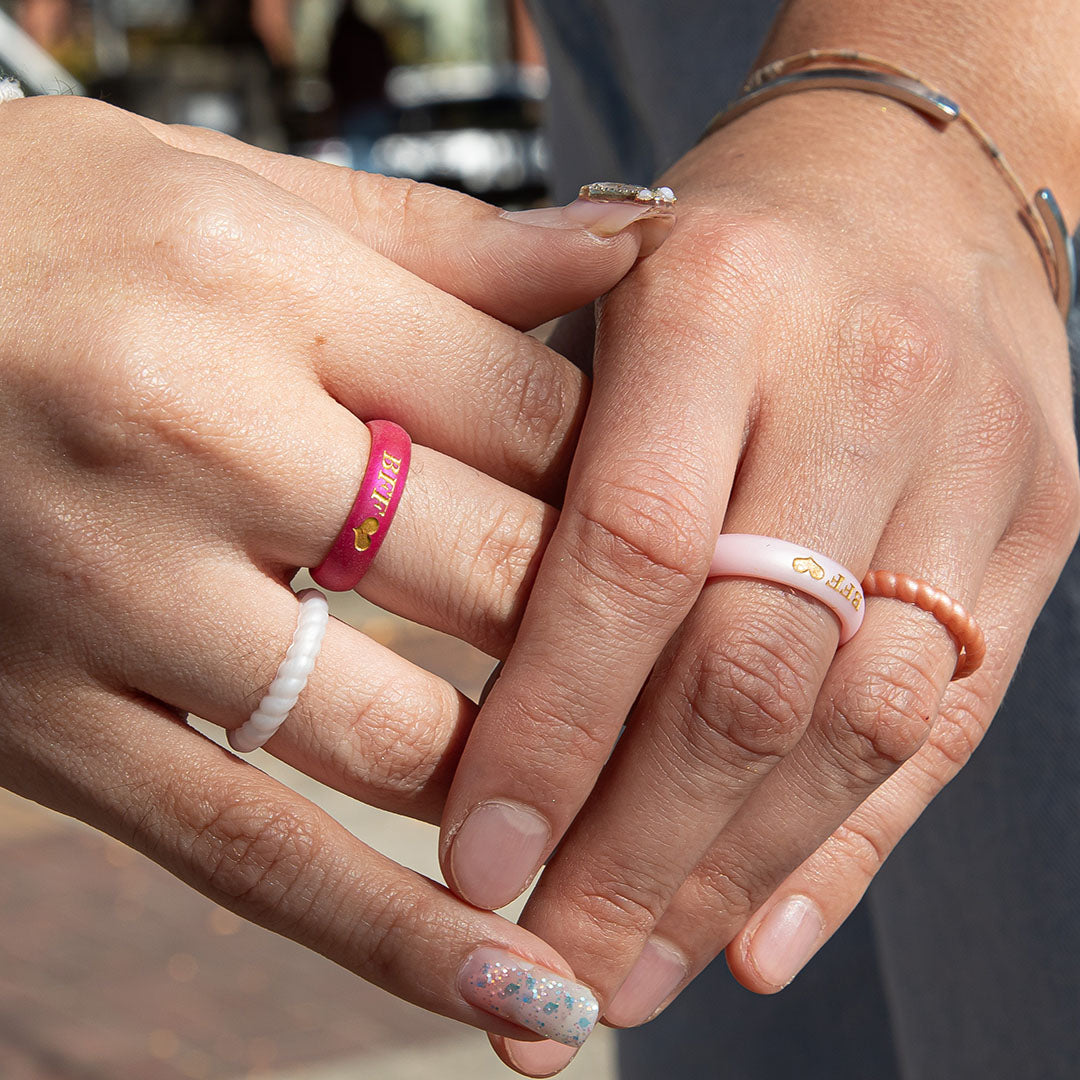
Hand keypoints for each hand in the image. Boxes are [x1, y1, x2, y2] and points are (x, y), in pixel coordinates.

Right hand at [0, 94, 666, 1040]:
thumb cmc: (65, 234)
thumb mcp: (249, 195)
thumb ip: (450, 241)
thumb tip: (632, 245)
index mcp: (258, 280)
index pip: (536, 413)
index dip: (637, 480)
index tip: (686, 526)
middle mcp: (185, 431)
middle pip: (497, 572)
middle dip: (613, 635)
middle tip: (691, 673)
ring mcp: (110, 594)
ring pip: (400, 737)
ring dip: (531, 781)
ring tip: (617, 809)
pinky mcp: (47, 724)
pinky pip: (252, 854)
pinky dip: (395, 941)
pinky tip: (517, 993)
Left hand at [435, 93, 1078, 1071]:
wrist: (908, 181)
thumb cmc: (719, 259)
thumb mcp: (604, 311)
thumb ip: (547, 481)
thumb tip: (478, 716)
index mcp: (720, 307)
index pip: (630, 558)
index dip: (549, 730)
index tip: (478, 863)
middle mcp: (863, 385)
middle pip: (749, 670)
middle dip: (638, 850)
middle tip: (544, 972)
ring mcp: (975, 463)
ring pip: (856, 723)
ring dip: (732, 877)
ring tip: (633, 977)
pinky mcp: (1038, 525)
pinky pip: (946, 720)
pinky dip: (847, 846)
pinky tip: (760, 940)